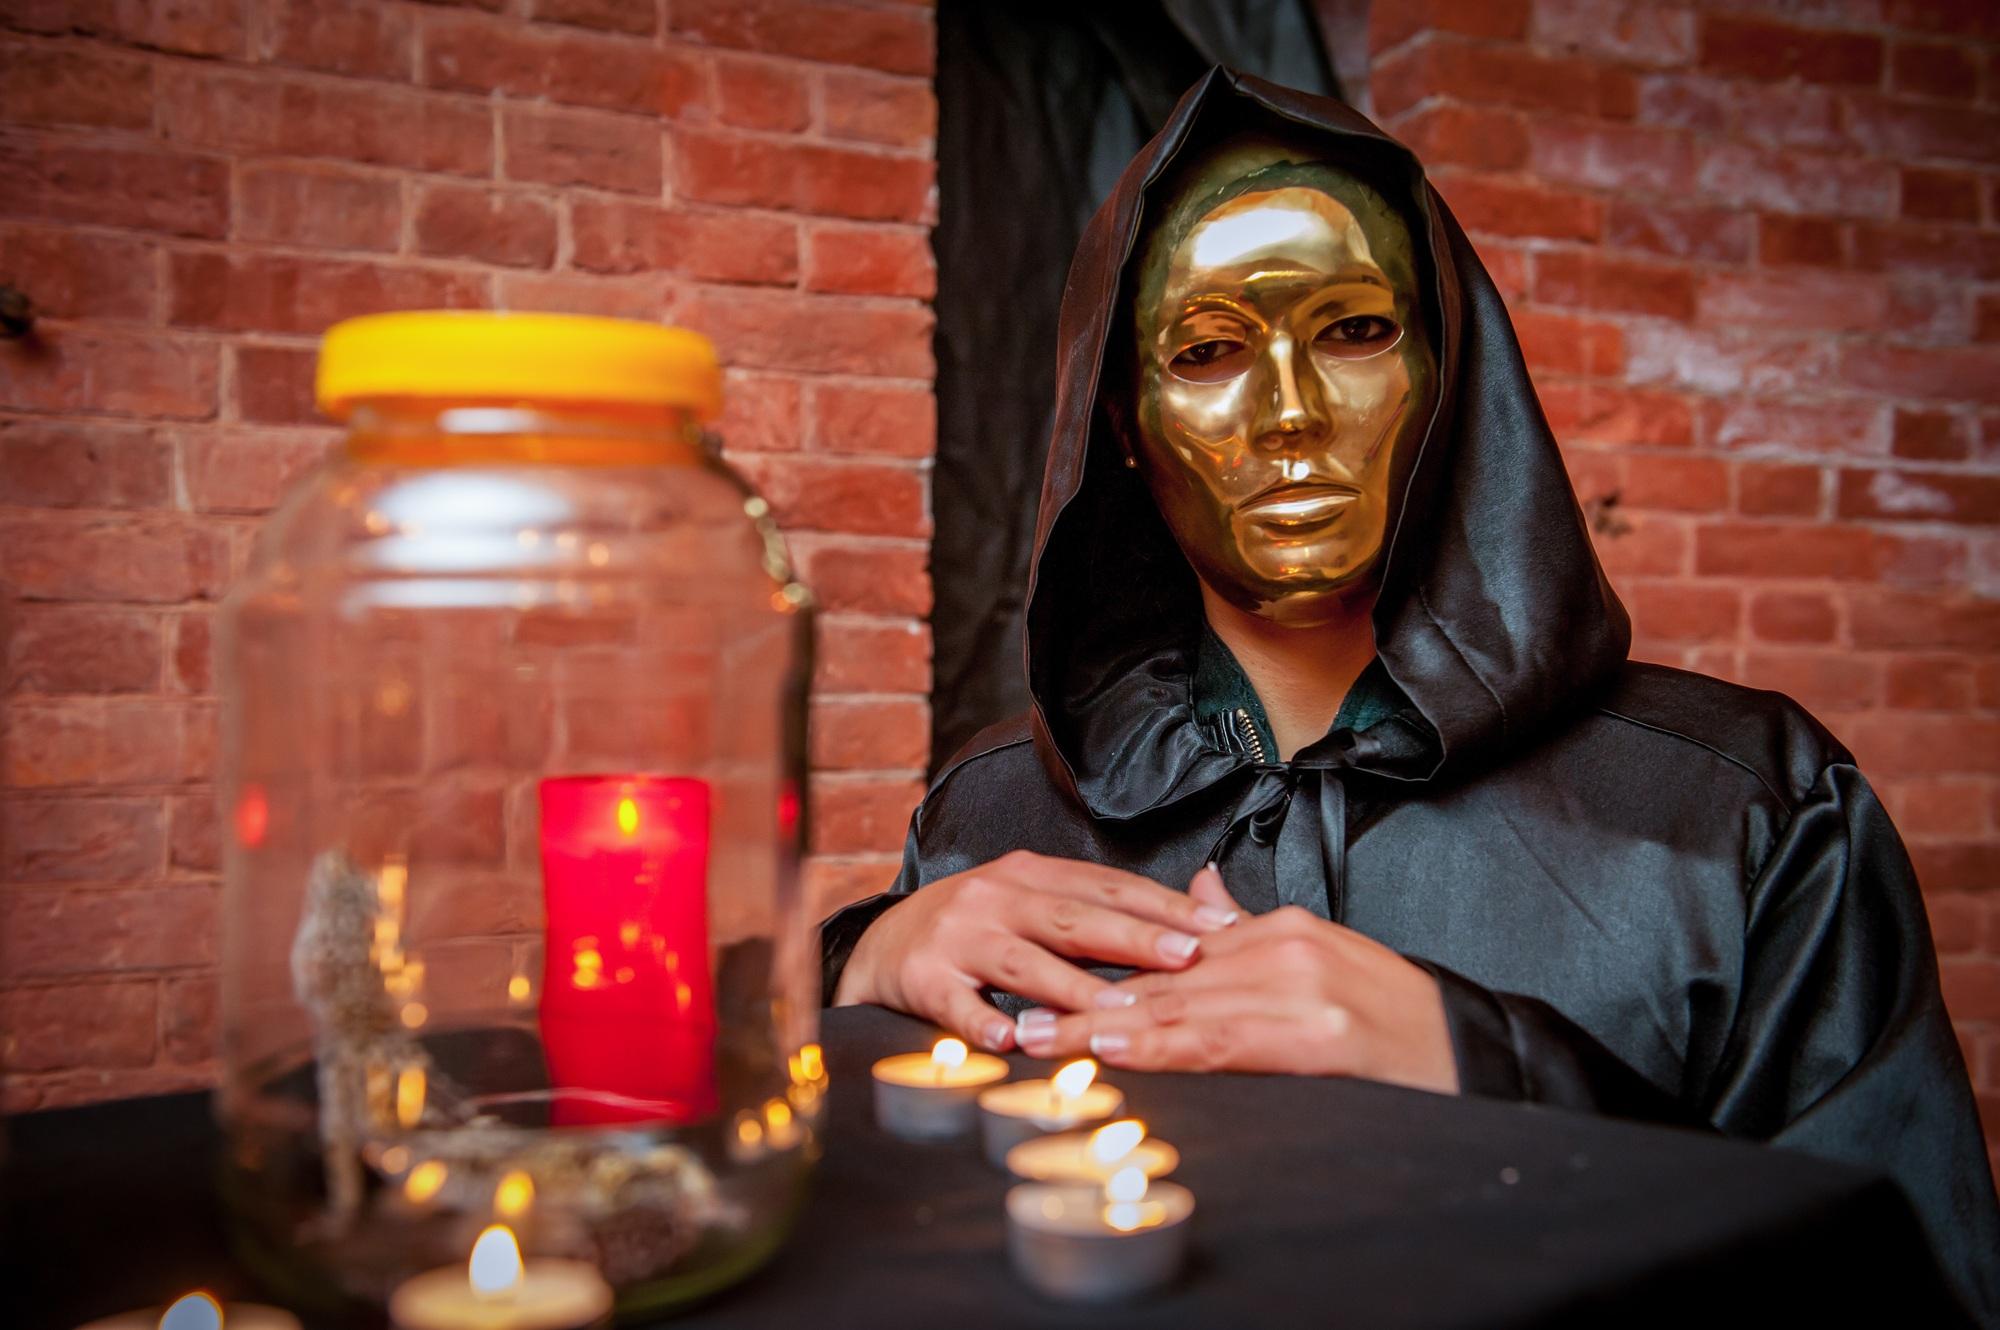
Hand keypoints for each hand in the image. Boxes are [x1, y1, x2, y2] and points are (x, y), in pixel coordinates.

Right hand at [831, 850, 1239, 1052]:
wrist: (878, 947)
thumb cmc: (974, 930)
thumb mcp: (1031, 903)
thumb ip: (1100, 909)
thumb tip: (1193, 909)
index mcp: (1030, 874)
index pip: (1108, 887)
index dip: (1164, 906)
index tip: (1217, 928)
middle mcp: (995, 896)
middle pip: (1073, 918)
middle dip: (1135, 938)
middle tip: (1186, 958)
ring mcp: (957, 936)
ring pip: (1024, 964)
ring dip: (1075, 990)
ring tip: (1122, 1013)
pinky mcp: (923, 978)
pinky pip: (959, 1005)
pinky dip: (985, 1024)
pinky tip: (1015, 1041)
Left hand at [1014, 866, 1459, 1093]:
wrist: (1472, 1053)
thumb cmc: (1397, 1021)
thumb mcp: (1324, 957)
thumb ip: (1252, 928)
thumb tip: (1201, 889)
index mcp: (1280, 929)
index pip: (1173, 949)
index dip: (1105, 966)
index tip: (1048, 978)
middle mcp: (1282, 948)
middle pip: (1161, 977)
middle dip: (1084, 998)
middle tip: (1019, 1013)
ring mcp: (1297, 989)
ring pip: (1178, 1008)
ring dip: (1101, 1027)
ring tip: (1043, 1038)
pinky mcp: (1313, 1036)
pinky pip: (1219, 1041)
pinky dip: (1162, 1044)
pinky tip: (1116, 1048)